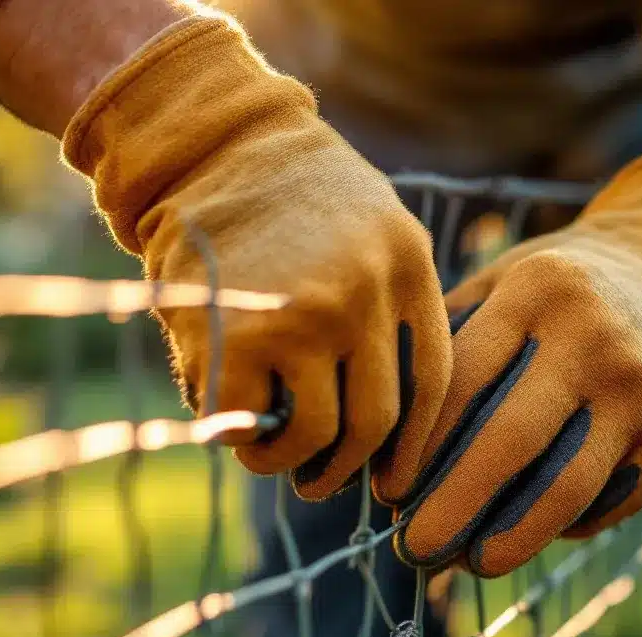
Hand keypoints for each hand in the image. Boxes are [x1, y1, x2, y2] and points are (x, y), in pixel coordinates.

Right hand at [63, 16, 451, 500]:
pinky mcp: (237, 337)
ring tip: (271, 455)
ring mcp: (303, 316)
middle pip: (376, 420)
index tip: (395, 484)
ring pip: (316, 435)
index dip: (414, 445)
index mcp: (407, 263)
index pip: (431, 379)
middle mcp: (365, 292)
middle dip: (346, 467)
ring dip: (291, 461)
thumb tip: (389, 425)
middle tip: (320, 480)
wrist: (210, 146)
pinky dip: (241, 442)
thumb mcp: (375, 226)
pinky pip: (249, 423)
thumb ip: (393, 303)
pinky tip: (234, 430)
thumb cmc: (292, 198)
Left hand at [394, 150, 641, 576]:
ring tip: (469, 562)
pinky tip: (526, 531)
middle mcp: (600, 340)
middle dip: (453, 506)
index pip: (465, 381)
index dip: (418, 448)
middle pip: (512, 442)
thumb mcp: (501, 281)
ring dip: (508, 540)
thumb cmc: (557, 292)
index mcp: (541, 290)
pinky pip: (603, 505)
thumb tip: (377, 441)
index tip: (386, 493)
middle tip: (413, 550)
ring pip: (565, 492)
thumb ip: (445, 341)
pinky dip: (558, 527)